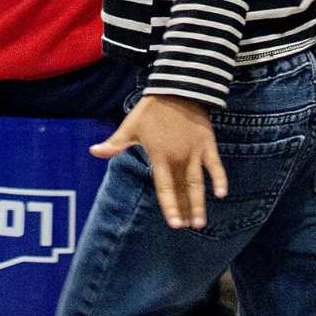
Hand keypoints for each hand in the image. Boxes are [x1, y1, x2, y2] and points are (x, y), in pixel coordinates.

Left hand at [92, 94, 226, 228]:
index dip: (170, 207)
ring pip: (198, 183)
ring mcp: (194, 152)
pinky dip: (219, 178)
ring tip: (200, 222)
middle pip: (182, 190)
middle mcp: (178, 158)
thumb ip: (115, 144)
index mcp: (159, 157)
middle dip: (186, 210)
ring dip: (199, 202)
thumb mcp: (130, 127)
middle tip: (190, 227)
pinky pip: (215, 165)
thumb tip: (93, 151)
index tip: (175, 224)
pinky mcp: (207, 144)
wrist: (177, 89)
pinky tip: (222, 194)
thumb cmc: (151, 109)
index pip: (165, 188)